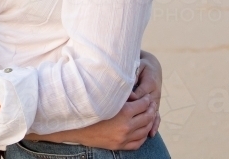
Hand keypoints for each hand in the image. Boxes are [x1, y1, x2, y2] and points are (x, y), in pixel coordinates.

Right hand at [37, 96, 155, 150]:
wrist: (77, 127)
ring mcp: (123, 138)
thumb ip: (119, 92)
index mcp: (124, 112)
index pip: (143, 105)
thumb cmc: (91, 108)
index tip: (147, 96)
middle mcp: (126, 126)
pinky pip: (138, 143)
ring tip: (149, 116)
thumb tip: (131, 83)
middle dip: (151, 110)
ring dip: (149, 122)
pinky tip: (142, 130)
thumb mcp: (106, 98)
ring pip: (145, 130)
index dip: (147, 99)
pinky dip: (143, 136)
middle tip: (151, 105)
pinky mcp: (120, 146)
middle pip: (147, 117)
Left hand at [128, 51, 162, 136]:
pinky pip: (156, 116)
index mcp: (150, 83)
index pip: (138, 95)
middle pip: (146, 107)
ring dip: (147, 123)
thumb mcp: (137, 67)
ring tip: (141, 133)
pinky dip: (154, 125)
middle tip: (125, 123)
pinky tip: (151, 134)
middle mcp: (154, 94)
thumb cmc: (142, 66)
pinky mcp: (156, 105)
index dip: (129, 99)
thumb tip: (125, 86)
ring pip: (153, 114)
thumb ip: (131, 77)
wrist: (153, 67)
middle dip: (137, 115)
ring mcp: (156, 101)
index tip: (119, 103)